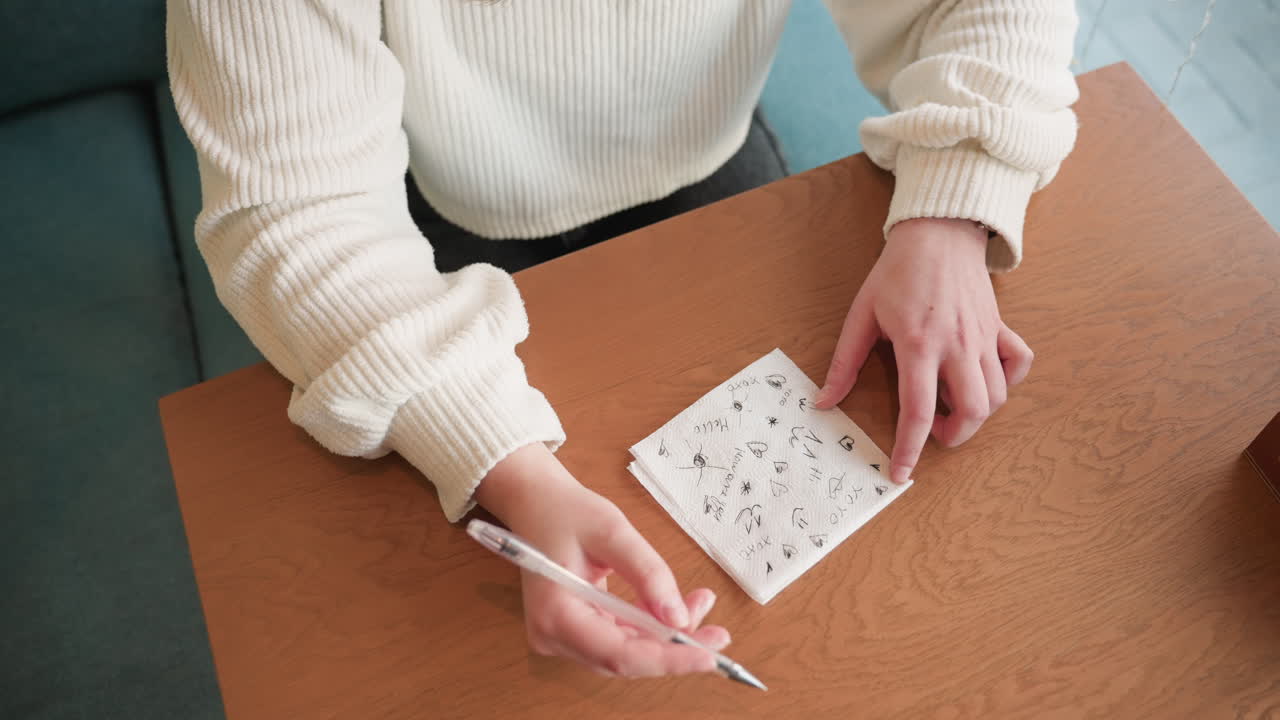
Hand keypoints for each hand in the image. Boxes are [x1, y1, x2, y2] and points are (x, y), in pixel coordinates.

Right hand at [475, 443, 729, 676]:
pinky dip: (651, 626)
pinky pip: (620, 639)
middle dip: (675, 648)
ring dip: (668, 636)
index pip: (619, 654)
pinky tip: (678, 607)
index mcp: (556, 613)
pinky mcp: (574, 630)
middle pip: (625, 659)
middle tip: (719, 633)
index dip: (667, 659)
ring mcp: (561, 636)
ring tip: (701, 603)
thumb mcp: (613, 532)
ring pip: (627, 653)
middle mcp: (554, 635)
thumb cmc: (567, 512)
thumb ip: (648, 574)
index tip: (708, 656)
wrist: (537, 503)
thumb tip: (681, 618)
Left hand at [814, 218, 1033, 483]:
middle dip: (953, 436)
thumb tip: (824, 401)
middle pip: (973, 412)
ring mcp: (984, 337)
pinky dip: (1006, 381)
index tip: (900, 473)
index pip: (918, 410)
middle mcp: (957, 345)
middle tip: (931, 431)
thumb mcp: (861, 314)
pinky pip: (1018, 363)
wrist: (938, 232)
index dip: (909, 449)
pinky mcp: (999, 327)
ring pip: (997, 395)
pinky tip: (982, 379)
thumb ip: (844, 362)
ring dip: (976, 414)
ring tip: (949, 405)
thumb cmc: (896, 272)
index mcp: (919, 344)